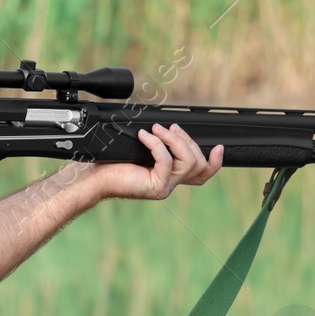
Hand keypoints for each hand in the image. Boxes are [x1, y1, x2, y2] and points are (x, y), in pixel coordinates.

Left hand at [85, 122, 223, 200]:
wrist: (95, 177)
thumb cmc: (113, 162)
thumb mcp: (142, 149)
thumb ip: (161, 144)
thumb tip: (172, 129)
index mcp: (170, 176)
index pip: (201, 174)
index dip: (214, 162)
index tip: (219, 147)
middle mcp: (170, 184)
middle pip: (198, 164)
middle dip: (187, 140)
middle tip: (169, 128)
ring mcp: (164, 187)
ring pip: (188, 162)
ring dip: (174, 140)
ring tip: (156, 130)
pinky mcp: (156, 186)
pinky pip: (166, 161)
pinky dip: (156, 144)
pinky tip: (144, 136)